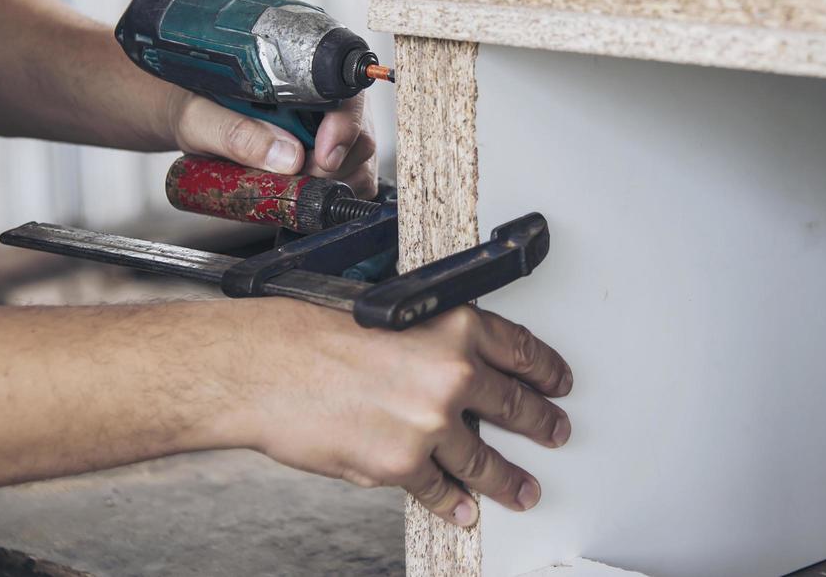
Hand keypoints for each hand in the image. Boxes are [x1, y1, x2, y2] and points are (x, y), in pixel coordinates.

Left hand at [168, 90, 377, 196]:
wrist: (188, 120)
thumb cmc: (193, 106)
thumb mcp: (201, 118)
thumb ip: (237, 133)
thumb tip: (286, 156)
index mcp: (301, 74)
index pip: (347, 96)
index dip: (344, 126)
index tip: (322, 156)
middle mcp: (325, 100)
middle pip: (360, 134)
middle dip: (333, 165)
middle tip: (295, 177)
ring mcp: (331, 131)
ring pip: (360, 161)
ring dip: (333, 182)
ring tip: (291, 183)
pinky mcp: (330, 160)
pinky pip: (354, 181)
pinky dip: (336, 194)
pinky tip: (304, 192)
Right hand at [214, 300, 572, 527]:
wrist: (267, 368)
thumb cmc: (312, 333)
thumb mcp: (391, 316)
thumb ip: (433, 343)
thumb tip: (459, 369)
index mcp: (454, 325)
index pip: (521, 349)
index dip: (546, 370)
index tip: (558, 383)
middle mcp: (452, 373)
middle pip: (516, 405)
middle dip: (541, 423)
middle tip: (556, 431)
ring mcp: (431, 424)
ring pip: (485, 460)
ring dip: (510, 479)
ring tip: (524, 488)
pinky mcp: (403, 464)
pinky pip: (439, 490)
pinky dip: (452, 502)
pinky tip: (462, 508)